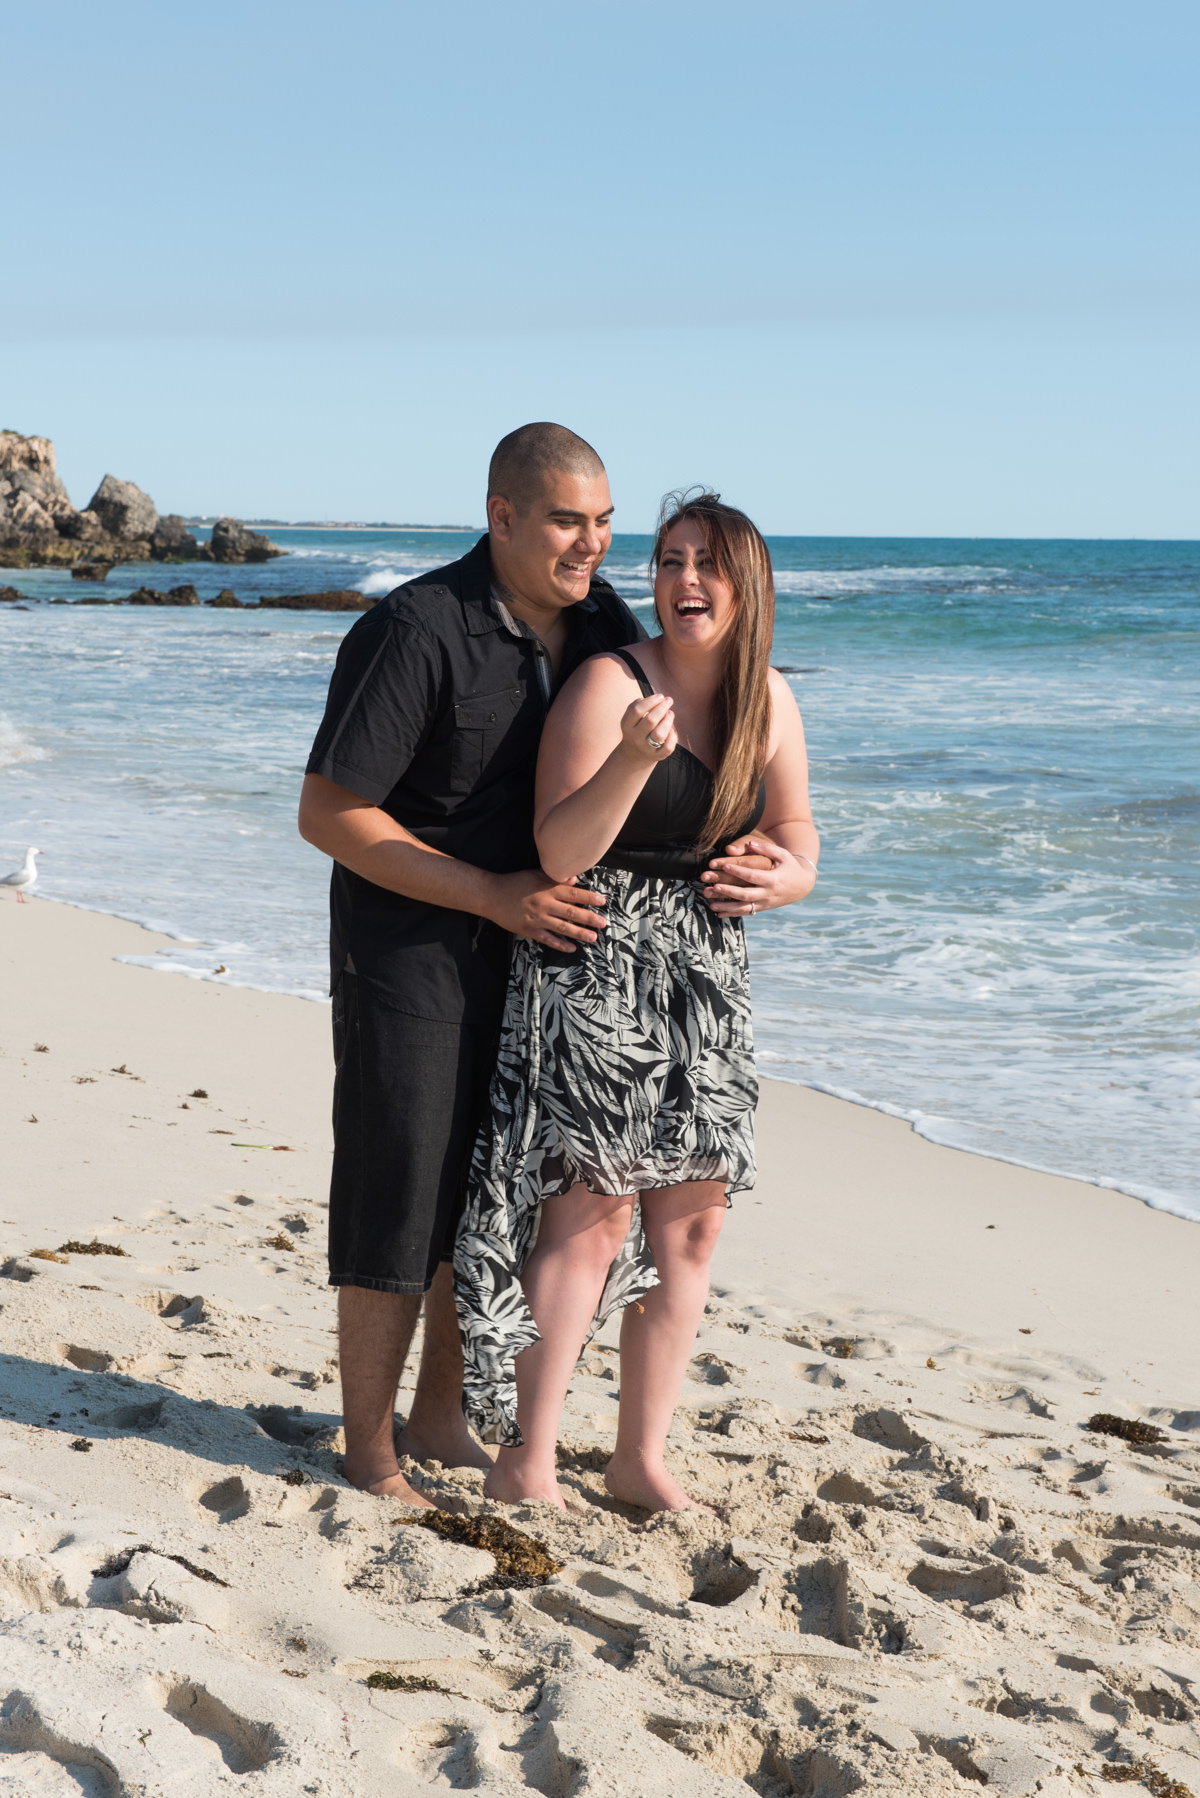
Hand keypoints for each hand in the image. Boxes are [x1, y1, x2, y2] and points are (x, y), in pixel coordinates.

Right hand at [485, 869, 606, 951]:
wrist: (491, 895)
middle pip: (572, 913)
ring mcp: (537, 919)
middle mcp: (545, 904)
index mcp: (548, 889)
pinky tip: (571, 948)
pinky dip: (560, 945)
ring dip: (579, 933)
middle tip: (603, 923)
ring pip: (562, 928)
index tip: (602, 902)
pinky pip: (548, 939)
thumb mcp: (535, 874)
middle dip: (589, 918)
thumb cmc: (514, 882)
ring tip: (592, 937)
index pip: (574, 894)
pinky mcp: (529, 930)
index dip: (589, 898)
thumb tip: (574, 878)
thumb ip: (555, 877)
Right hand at [619, 691, 676, 764]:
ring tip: (671, 713)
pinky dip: (672, 737)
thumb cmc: (637, 727)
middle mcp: (635, 738)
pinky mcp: (657, 756)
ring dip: (667, 721)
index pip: (637, 711)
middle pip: (650, 720)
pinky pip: (667, 748)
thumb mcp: (632, 717)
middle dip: (662, 708)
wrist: (634, 754)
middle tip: (669, 700)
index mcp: (627, 725)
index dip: (650, 701)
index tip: (660, 696)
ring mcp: (646, 748)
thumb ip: (639, 705)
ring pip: (659, 734)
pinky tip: (672, 729)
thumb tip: (658, 699)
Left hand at [700, 834, 814, 916]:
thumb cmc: (790, 866)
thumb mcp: (782, 854)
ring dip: (727, 908)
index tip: (724, 866)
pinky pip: (746, 913)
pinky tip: (719, 914)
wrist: (802, 885)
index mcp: (773, 879)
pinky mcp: (762, 908)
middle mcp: (768, 894)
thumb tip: (750, 842)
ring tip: (711, 905)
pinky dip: (732, 914)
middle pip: (746, 895)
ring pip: (744, 908)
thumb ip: (766, 848)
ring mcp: (765, 903)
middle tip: (713, 887)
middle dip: (729, 892)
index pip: (753, 876)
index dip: (738, 872)